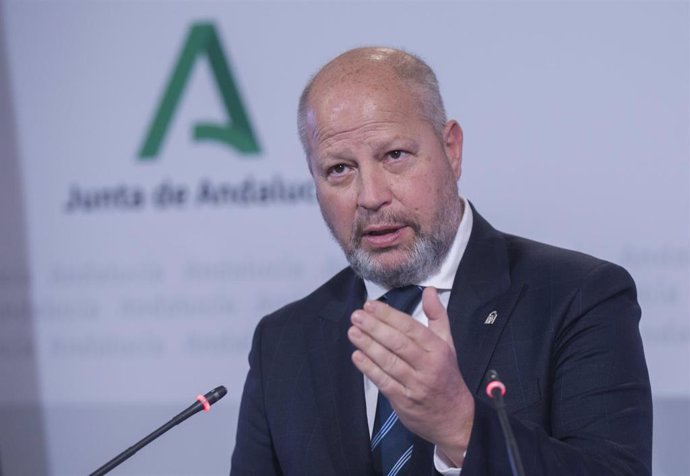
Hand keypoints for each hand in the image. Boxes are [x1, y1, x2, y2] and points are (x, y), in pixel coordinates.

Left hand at [347, 287, 473, 464]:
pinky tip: (357, 356)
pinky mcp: (404, 401)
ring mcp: (415, 385)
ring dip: (368, 346)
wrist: (455, 418)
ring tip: (353, 332)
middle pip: (398, 343)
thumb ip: (437, 316)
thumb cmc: (446, 375)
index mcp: (438, 349)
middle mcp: (428, 366)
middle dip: (375, 328)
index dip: (389, 316)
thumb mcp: (448, 343)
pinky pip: (384, 382)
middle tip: (356, 316)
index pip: (411, 328)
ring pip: (389, 362)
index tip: (370, 305)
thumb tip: (429, 290)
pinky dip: (369, 368)